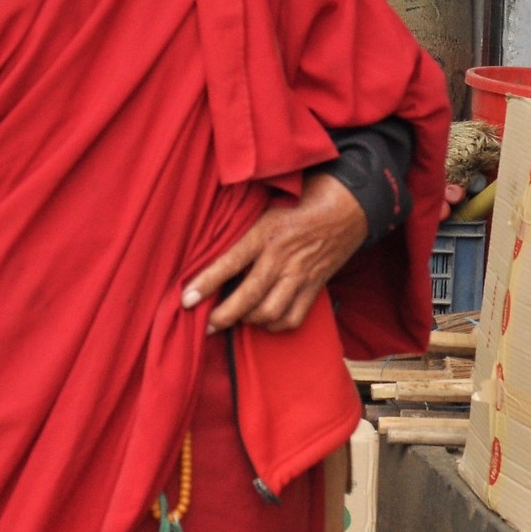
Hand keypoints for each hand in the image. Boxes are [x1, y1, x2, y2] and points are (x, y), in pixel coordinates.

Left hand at [181, 175, 367, 333]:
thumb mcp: (264, 208)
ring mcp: (300, 275)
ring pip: (270, 312)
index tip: (186, 299)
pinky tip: (264, 320)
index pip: (229, 262)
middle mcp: (281, 257)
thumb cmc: (296, 206)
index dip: (206, 283)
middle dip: (224, 316)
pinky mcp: (315, 287)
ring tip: (235, 319)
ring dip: (249, 321)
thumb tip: (204, 240)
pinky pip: (293, 318)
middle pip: (249, 296)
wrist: (344, 210)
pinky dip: (275, 325)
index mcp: (264, 233)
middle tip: (207, 325)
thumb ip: (240, 227)